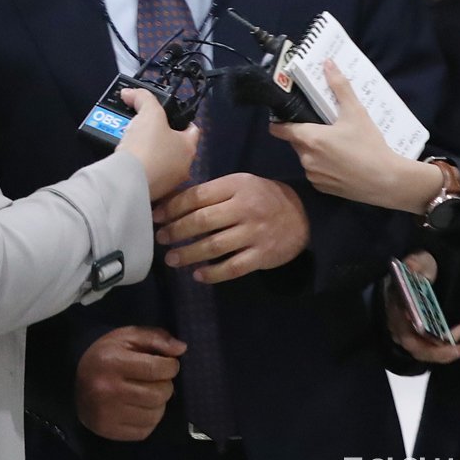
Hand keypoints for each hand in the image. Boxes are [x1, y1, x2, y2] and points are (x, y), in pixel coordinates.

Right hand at [75, 326, 185, 439]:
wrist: (74, 379)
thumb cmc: (106, 354)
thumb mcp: (128, 337)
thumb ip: (156, 338)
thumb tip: (181, 349)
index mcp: (113, 362)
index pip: (156, 368)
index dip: (171, 366)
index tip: (170, 364)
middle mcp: (109, 390)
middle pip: (158, 394)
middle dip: (166, 385)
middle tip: (159, 379)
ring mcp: (108, 414)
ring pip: (155, 415)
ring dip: (160, 404)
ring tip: (150, 393)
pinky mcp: (109, 431)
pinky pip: (145, 431)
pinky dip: (150, 419)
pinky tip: (141, 407)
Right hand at [119, 89, 197, 201]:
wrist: (128, 181)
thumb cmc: (147, 145)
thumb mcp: (148, 113)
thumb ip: (142, 98)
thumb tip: (129, 93)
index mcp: (189, 147)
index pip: (192, 129)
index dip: (180, 119)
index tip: (166, 116)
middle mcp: (183, 167)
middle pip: (173, 146)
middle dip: (159, 136)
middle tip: (143, 127)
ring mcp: (168, 183)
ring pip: (159, 162)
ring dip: (148, 152)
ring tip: (130, 141)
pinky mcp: (152, 193)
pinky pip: (147, 175)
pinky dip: (139, 167)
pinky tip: (127, 160)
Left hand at [153, 173, 309, 280]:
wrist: (302, 215)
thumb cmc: (262, 197)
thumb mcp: (240, 184)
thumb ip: (212, 192)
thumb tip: (173, 202)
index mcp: (236, 186)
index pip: (197, 196)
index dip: (173, 207)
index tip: (156, 216)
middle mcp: (244, 208)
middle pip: (202, 221)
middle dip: (176, 230)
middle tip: (160, 238)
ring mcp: (254, 233)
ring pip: (214, 246)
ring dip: (189, 254)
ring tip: (172, 259)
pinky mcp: (262, 255)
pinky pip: (233, 267)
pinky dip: (213, 273)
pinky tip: (198, 275)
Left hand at [269, 60, 441, 212]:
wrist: (386, 181)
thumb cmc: (368, 145)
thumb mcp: (355, 112)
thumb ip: (339, 86)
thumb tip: (327, 63)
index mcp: (309, 138)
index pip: (279, 129)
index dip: (280, 121)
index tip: (287, 114)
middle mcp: (305, 158)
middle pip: (296, 141)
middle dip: (306, 133)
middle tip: (325, 125)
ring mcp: (313, 175)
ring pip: (306, 157)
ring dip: (315, 150)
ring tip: (337, 144)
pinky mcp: (322, 188)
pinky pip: (316, 172)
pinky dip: (323, 166)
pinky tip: (341, 162)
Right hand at [386, 252, 459, 363]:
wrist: (420, 273)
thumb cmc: (419, 267)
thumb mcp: (418, 260)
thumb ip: (415, 262)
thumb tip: (411, 266)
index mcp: (393, 302)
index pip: (399, 319)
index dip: (412, 326)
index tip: (431, 328)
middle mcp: (396, 322)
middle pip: (411, 343)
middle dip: (436, 350)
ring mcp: (406, 332)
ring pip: (420, 352)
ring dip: (442, 354)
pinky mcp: (417, 338)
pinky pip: (428, 351)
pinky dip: (443, 352)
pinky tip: (459, 348)